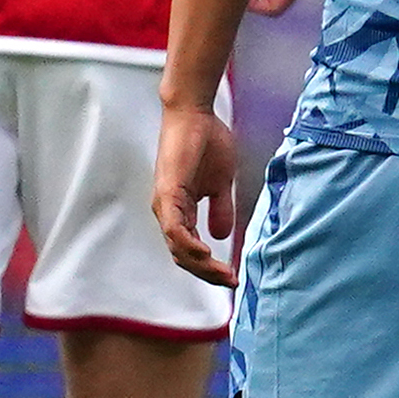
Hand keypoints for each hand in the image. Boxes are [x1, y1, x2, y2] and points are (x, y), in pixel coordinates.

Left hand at [153, 104, 245, 288]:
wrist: (195, 115)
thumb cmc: (206, 142)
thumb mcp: (221, 183)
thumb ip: (220, 209)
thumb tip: (223, 235)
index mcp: (180, 211)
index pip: (190, 250)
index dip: (210, 268)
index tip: (233, 278)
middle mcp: (168, 212)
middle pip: (183, 256)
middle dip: (208, 273)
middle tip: (231, 282)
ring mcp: (166, 204)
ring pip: (178, 247)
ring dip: (201, 265)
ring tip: (224, 274)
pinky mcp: (168, 193)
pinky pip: (176, 229)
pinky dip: (190, 245)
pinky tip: (208, 254)